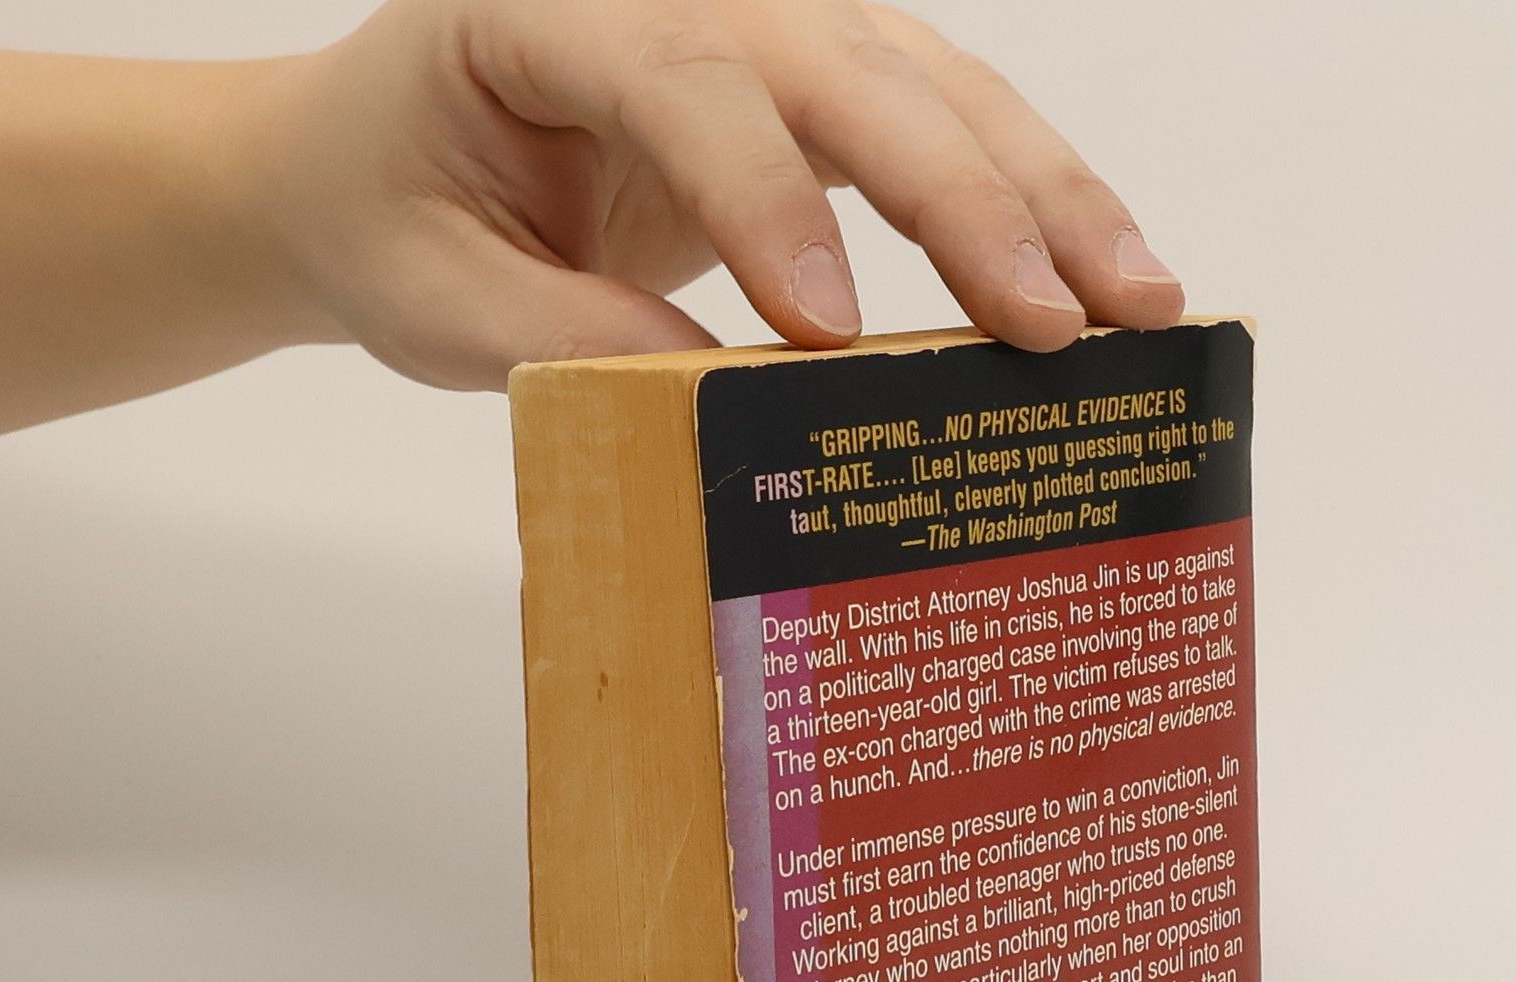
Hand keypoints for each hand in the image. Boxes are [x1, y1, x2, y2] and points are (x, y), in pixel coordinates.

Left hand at [241, 0, 1185, 385]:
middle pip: (847, 66)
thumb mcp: (440, 301)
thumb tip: (721, 407)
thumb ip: (561, 343)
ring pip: (926, 82)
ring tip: (1138, 300)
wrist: (377, 160)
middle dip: (965, 198)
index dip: (764, 201)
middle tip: (1055, 324)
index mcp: (550, 8)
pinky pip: (934, 123)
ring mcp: (761, 27)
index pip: (684, 81)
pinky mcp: (811, 90)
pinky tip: (1100, 273)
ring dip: (1041, 193)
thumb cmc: (397, 215)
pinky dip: (1024, 199)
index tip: (826, 332)